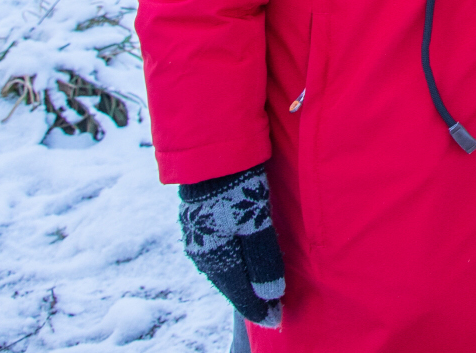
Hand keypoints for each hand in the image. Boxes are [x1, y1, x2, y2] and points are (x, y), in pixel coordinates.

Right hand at [179, 165, 283, 326]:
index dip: (259, 308)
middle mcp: (202, 252)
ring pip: (224, 268)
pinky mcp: (202, 222)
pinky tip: (243, 262)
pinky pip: (220, 253)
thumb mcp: (256, 223)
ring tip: (260, 290)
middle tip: (272, 309)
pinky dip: (235, 263)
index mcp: (215, 257)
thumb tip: (271, 295)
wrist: (212, 153)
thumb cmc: (238, 187)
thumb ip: (263, 260)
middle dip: (252, 298)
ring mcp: (199, 237)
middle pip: (231, 283)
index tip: (276, 321)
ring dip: (243, 280)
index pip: (239, 293)